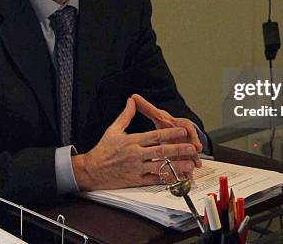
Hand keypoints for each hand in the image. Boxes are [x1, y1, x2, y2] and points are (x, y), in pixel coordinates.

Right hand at [72, 97, 198, 189]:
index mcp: (132, 141)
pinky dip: (165, 179)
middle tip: (192, 147)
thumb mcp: (113, 129)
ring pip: (160, 167)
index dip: (170, 133)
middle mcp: (135, 155)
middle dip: (178, 149)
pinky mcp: (135, 180)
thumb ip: (125, 115)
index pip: (155, 136)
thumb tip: (132, 101)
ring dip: (176, 166)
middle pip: (161, 151)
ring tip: (189, 164)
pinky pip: (153, 180)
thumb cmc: (103, 149)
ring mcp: (136, 168)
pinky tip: (176, 177)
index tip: (182, 131)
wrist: (91, 170)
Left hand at [131, 94, 202, 164]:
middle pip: (192, 140)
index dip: (189, 131)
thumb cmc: (167, 122)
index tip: (189, 135)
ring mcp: (186, 146)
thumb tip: (133, 97)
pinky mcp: (186, 156)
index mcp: (179, 125)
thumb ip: (146, 107)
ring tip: (194, 166)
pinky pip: (187, 164)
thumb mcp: (158, 114)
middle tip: (196, 150)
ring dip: (193, 159)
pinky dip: (187, 170)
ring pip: (191, 154)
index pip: (186, 126)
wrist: (176, 131)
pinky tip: (187, 177)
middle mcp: (185, 135)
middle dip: (194, 145)